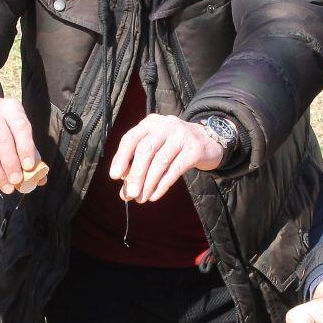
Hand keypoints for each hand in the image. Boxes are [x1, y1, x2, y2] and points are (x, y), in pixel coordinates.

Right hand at [0, 80, 44, 195]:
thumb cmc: (2, 121)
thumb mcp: (16, 125)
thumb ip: (29, 149)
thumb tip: (40, 177)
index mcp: (11, 108)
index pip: (20, 127)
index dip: (25, 148)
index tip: (29, 167)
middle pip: (2, 141)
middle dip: (11, 164)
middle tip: (17, 181)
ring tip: (7, 188)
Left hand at [106, 114, 223, 202]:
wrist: (208, 140)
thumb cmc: (174, 146)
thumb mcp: (156, 147)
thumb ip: (138, 165)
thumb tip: (125, 191)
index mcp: (150, 123)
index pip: (131, 139)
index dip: (121, 157)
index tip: (114, 176)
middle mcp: (165, 126)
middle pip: (145, 150)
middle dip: (136, 174)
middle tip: (130, 194)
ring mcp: (181, 136)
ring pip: (160, 162)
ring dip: (148, 184)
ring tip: (141, 199)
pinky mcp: (194, 150)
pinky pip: (175, 170)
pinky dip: (162, 185)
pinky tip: (154, 196)